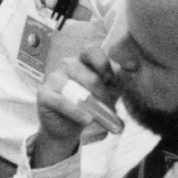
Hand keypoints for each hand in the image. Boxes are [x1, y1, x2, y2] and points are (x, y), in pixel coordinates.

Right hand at [32, 46, 118, 167]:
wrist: (69, 127)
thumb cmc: (91, 105)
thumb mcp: (109, 93)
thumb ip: (119, 80)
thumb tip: (133, 67)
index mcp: (84, 60)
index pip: (92, 50)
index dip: (104, 63)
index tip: (112, 79)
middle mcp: (68, 65)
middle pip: (89, 75)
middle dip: (103, 95)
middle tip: (111, 110)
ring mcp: (54, 78)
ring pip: (74, 87)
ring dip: (90, 104)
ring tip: (98, 117)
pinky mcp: (44, 94)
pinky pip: (61, 100)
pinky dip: (75, 111)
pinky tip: (86, 119)